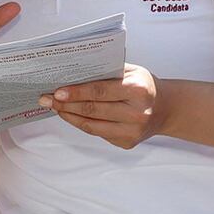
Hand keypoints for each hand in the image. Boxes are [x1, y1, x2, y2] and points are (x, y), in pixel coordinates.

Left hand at [39, 64, 166, 149]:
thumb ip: (105, 71)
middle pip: (93, 110)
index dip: (76, 93)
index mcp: (138, 90)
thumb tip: (71, 74)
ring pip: (92, 125)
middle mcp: (137, 113)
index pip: (100, 92)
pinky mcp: (127, 143)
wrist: (166, 108)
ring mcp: (132, 131)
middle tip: (47, 99)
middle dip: (66, 105)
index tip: (57, 92)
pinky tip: (70, 115)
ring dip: (69, 116)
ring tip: (54, 107)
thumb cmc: (143, 84)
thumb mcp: (130, 71)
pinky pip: (97, 133)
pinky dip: (81, 123)